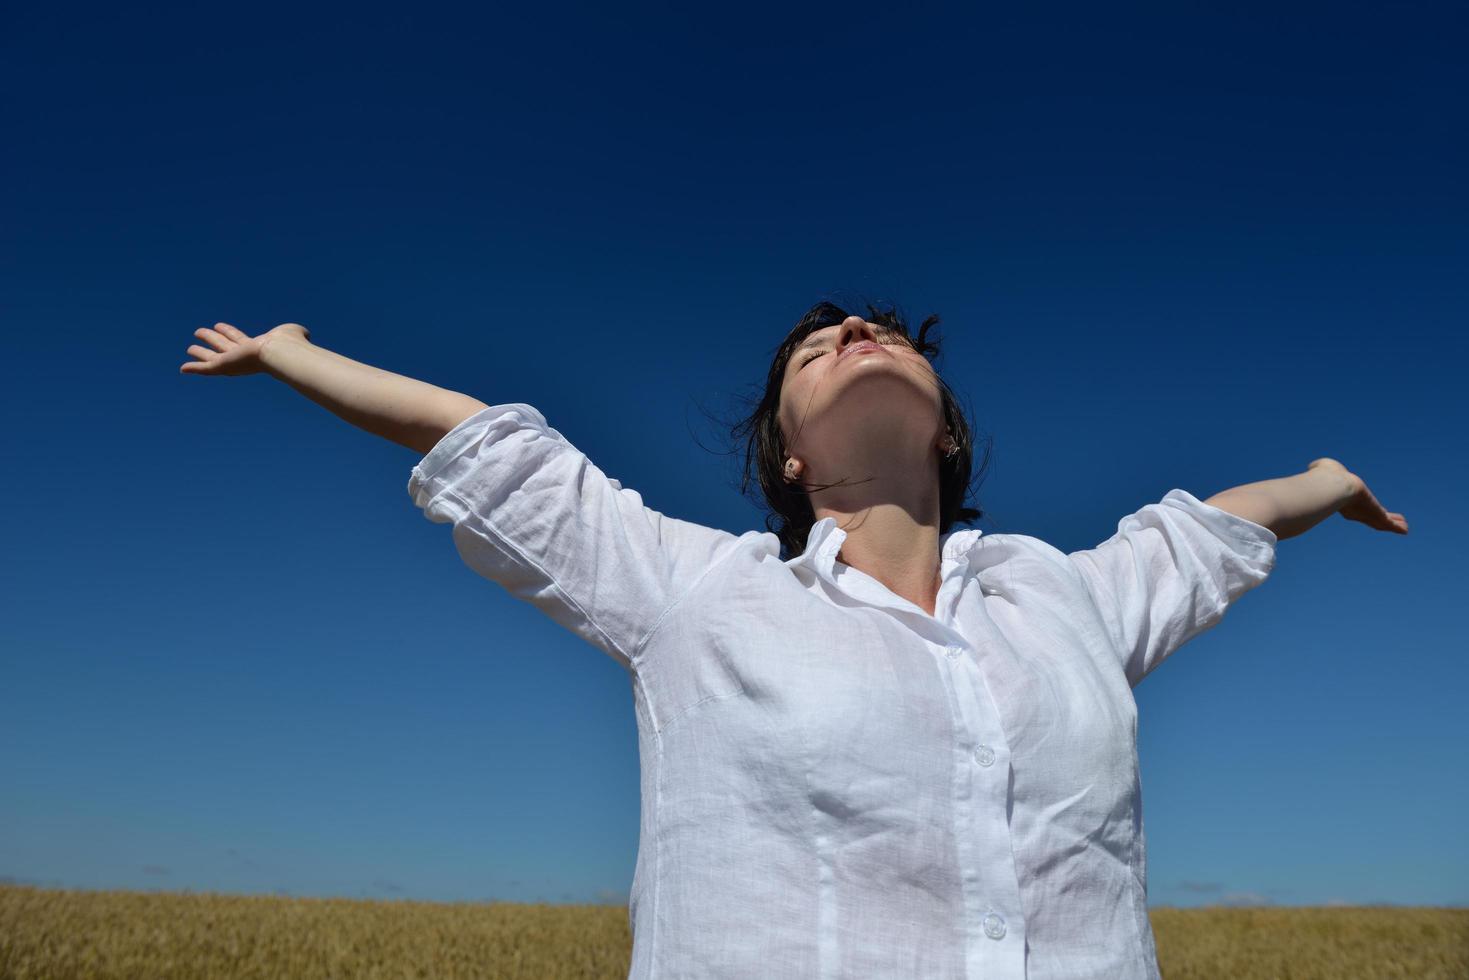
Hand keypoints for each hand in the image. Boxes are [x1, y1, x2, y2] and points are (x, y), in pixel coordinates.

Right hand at [179, 322, 309, 376]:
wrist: (280, 352)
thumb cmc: (290, 344)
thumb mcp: (292, 332)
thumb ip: (296, 332)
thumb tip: (304, 333)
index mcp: (254, 347)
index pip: (238, 338)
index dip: (228, 331)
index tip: (219, 326)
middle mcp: (242, 355)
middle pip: (223, 346)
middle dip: (212, 339)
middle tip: (199, 332)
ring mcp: (233, 362)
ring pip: (213, 356)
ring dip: (201, 352)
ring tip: (189, 347)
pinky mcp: (225, 367)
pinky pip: (206, 369)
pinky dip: (194, 369)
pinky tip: (183, 369)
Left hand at [1309, 458, 1408, 534]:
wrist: (1336, 485)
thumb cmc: (1327, 476)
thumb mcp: (1325, 470)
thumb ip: (1321, 469)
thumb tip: (1315, 466)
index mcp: (1346, 501)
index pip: (1356, 508)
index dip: (1363, 510)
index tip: (1368, 511)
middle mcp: (1356, 511)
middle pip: (1371, 517)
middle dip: (1380, 519)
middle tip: (1389, 522)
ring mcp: (1367, 515)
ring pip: (1381, 521)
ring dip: (1393, 524)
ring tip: (1404, 528)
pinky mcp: (1377, 516)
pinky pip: (1389, 523)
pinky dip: (1397, 527)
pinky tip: (1405, 530)